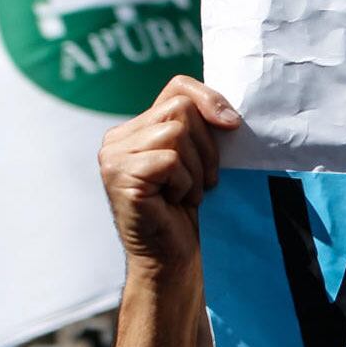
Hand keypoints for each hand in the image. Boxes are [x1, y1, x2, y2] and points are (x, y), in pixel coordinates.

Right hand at [98, 76, 240, 271]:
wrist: (172, 260)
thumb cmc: (188, 213)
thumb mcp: (198, 161)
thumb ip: (201, 129)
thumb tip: (228, 114)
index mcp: (135, 129)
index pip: (177, 87)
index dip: (209, 98)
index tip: (232, 125)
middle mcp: (117, 138)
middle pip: (181, 109)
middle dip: (206, 147)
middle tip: (200, 182)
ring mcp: (113, 156)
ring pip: (177, 132)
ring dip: (195, 169)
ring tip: (185, 195)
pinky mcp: (119, 175)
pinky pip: (170, 160)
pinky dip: (184, 183)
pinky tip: (173, 203)